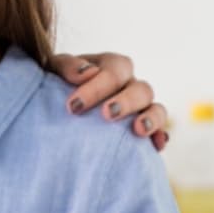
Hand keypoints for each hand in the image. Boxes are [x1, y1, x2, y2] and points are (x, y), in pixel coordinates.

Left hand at [52, 52, 167, 150]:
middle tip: (107, 115)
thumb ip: (67, 66)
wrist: (53, 105)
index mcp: (110, 67)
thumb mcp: (54, 70)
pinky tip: (156, 146)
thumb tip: (86, 73)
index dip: (97, 87)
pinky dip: (159, 137)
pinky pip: (160, 131)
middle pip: (141, 89)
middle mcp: (130, 85)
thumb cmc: (55, 85)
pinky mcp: (144, 128)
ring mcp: (140, 107)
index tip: (73, 106)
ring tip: (138, 130)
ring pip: (157, 108)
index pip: (114, 70)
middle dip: (125, 101)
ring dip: (151, 118)